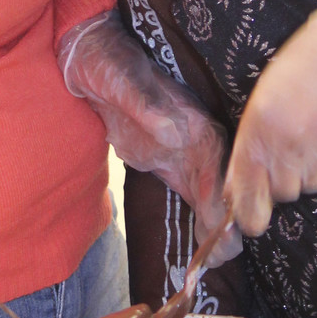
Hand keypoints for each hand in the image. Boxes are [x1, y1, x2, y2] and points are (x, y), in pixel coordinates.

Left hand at [58, 12, 240, 258]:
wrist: (90, 57)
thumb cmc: (109, 62)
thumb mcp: (124, 79)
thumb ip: (146, 105)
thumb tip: (174, 133)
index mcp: (191, 119)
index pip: (217, 163)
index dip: (223, 196)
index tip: (225, 226)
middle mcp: (195, 138)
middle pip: (221, 185)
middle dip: (226, 221)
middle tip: (222, 256)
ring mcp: (182, 152)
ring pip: (210, 195)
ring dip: (216, 226)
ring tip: (215, 260)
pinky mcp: (167, 161)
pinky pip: (191, 194)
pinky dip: (199, 220)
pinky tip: (201, 247)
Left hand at [224, 0, 316, 236]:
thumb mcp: (272, 88)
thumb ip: (256, 137)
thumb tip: (240, 187)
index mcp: (264, 120)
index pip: (247, 180)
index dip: (246, 206)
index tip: (250, 221)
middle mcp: (293, 140)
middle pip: (282, 189)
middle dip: (284, 175)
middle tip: (298, 144)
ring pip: (312, 184)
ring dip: (313, 167)